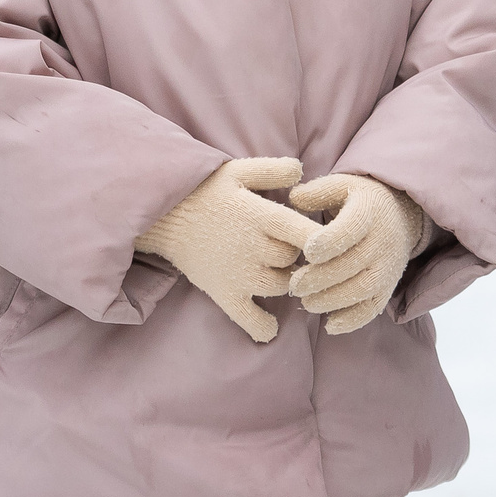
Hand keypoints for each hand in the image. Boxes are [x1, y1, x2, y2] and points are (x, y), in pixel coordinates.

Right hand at [135, 157, 318, 342]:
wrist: (164, 216)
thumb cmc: (205, 191)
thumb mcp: (237, 171)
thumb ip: (273, 170)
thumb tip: (303, 172)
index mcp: (259, 215)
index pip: (307, 233)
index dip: (325, 241)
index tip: (331, 240)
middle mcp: (252, 247)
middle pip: (294, 259)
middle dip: (297, 253)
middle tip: (289, 245)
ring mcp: (238, 274)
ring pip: (282, 286)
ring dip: (286, 280)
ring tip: (276, 268)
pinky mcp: (223, 294)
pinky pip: (251, 321)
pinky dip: (264, 327)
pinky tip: (270, 324)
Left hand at [286, 173, 430, 335]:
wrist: (401, 215)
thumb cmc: (360, 199)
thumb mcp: (342, 185)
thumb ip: (317, 192)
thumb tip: (293, 198)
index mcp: (369, 210)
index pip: (351, 228)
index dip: (330, 242)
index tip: (307, 251)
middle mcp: (383, 239)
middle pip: (353, 264)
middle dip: (321, 278)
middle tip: (294, 285)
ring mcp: (388, 265)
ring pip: (363, 289)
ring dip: (332, 300)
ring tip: (305, 302)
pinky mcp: (389, 285)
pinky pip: (374, 307)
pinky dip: (353, 320)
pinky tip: (330, 324)